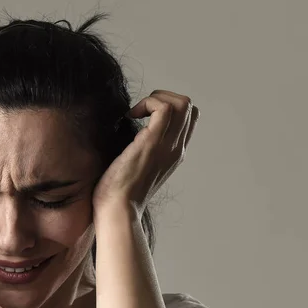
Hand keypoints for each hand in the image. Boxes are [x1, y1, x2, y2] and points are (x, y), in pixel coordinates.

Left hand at [92, 90, 199, 217]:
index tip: (143, 118)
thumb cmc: (119, 193)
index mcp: (174, 155)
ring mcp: (167, 146)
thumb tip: (127, 133)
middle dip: (164, 98)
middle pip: (189, 108)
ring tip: (137, 112)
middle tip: (141, 111)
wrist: (118, 209)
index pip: (188, 120)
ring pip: (182, 104)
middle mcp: (176, 149)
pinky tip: (130, 116)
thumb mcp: (138, 168)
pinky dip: (147, 103)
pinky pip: (163, 108)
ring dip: (157, 98)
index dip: (168, 108)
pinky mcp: (152, 143)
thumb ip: (143, 151)